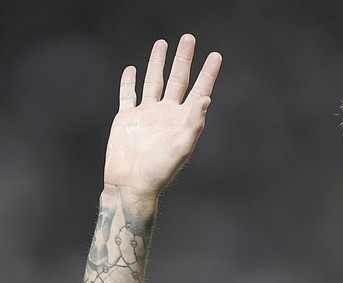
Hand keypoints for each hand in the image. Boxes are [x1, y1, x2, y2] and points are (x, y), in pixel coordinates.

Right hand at [104, 34, 221, 197]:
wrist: (130, 184)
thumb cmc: (159, 171)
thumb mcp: (182, 147)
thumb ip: (194, 123)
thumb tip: (206, 99)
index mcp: (183, 120)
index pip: (199, 90)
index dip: (208, 73)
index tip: (216, 55)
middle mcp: (167, 114)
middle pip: (178, 79)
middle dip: (184, 59)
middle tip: (189, 38)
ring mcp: (146, 114)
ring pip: (154, 81)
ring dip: (158, 63)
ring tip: (162, 44)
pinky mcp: (127, 118)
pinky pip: (128, 95)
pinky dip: (129, 82)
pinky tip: (132, 69)